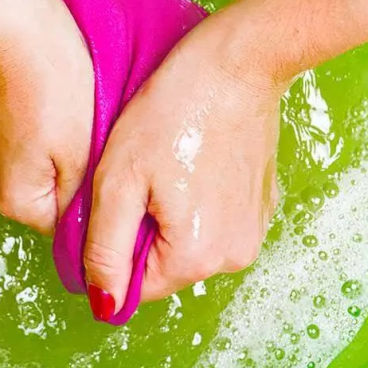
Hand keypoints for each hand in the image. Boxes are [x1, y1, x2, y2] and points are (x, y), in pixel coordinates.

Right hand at [0, 0, 92, 235]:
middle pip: (59, 198)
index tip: (123, 177)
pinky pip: (38, 143)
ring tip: (92, 121)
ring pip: (50, 169)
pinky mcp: (0, 123)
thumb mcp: (82, 152)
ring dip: (75, 153)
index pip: (70, 228)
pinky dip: (59, 132)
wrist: (13, 19)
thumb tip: (90, 234)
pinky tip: (73, 106)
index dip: (101, 205)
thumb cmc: (53, 80)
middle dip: (86, 177)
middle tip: (109, 144)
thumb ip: (84, 201)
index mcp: (16, 201)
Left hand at [83, 13, 286, 314]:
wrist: (237, 62)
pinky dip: (194, 200)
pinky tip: (189, 159)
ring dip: (166, 215)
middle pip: (163, 266)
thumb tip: (104, 304)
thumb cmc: (172, 112)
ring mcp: (254, 230)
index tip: (113, 200)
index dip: (111, 248)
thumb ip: (104, 250)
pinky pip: (214, 221)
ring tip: (163, 163)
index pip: (134, 286)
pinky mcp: (262, 204)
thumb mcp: (117, 180)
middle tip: (136, 175)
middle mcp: (234, 256)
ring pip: (187, 243)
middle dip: (140, 229)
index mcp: (196, 256)